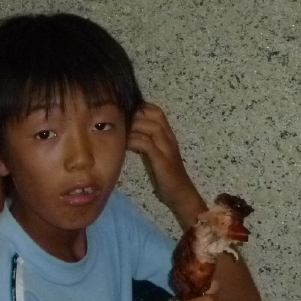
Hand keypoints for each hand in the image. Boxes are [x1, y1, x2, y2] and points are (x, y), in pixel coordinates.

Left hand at [128, 103, 202, 221]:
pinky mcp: (162, 160)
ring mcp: (167, 148)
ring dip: (134, 125)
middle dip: (136, 112)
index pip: (157, 112)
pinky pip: (147, 145)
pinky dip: (135, 141)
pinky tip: (124, 143)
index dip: (141, 106)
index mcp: (168, 135)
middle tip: (119, 117)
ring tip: (120, 128)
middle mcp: (169, 138)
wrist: (180, 193)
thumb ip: (147, 142)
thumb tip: (129, 133)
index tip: (125, 109)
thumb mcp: (156, 154)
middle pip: (155, 115)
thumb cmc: (166, 176)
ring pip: (152, 127)